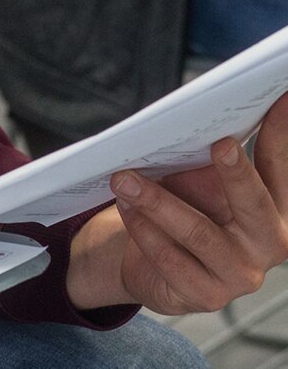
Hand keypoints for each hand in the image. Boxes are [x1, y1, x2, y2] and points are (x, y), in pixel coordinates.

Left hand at [68, 92, 287, 313]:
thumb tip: (195, 127)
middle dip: (236, 172)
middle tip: (219, 143)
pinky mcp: (206, 295)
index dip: (281, 135)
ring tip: (125, 178)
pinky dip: (143, 229)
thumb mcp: (195, 185)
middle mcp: (269, 244)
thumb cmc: (179, 215)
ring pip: (198, 232)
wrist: (150, 270)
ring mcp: (241, 275)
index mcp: (274, 210)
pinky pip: (169, 257)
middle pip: (254, 203)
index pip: (278, 168)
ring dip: (157, 201)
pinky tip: (125, 209)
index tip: (282, 101)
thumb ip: (204, 165)